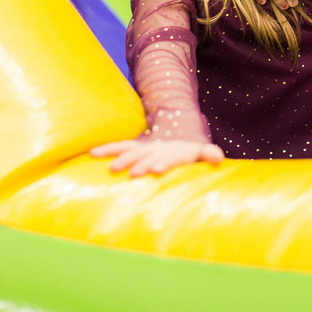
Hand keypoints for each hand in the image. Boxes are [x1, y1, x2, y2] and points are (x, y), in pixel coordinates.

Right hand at [90, 137, 223, 176]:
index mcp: (172, 153)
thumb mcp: (200, 152)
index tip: (157, 169)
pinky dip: (106, 149)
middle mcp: (155, 150)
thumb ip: (209, 153)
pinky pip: (118, 147)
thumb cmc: (187, 152)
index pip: (168, 159)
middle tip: (133, 173)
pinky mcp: (132, 149)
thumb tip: (219, 158)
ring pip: (130, 151)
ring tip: (111, 168)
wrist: (173, 138)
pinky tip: (91, 153)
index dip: (162, 163)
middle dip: (140, 164)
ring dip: (121, 158)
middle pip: (147, 156)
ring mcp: (143, 149)